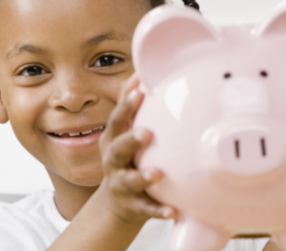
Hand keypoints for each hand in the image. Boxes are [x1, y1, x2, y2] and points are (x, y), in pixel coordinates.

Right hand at [96, 76, 175, 223]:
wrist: (116, 201)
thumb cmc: (125, 156)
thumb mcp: (121, 132)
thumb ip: (129, 105)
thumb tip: (138, 73)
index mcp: (113, 141)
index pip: (117, 121)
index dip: (126, 106)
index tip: (139, 92)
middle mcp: (114, 162)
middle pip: (118, 149)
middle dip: (131, 140)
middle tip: (147, 133)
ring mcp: (122, 184)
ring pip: (130, 181)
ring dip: (143, 177)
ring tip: (158, 174)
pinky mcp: (134, 206)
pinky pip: (147, 209)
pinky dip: (159, 210)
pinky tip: (173, 212)